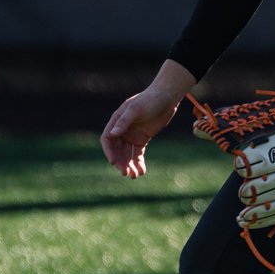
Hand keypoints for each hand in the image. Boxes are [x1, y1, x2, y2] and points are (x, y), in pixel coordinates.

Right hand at [101, 60, 195, 177]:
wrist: (167, 97)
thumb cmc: (150, 100)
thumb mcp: (137, 109)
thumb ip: (124, 121)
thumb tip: (113, 134)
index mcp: (117, 121)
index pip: (107, 139)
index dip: (109, 151)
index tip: (114, 162)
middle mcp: (122, 129)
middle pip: (117, 150)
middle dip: (120, 162)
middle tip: (126, 174)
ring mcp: (132, 135)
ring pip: (127, 154)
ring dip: (129, 165)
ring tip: (134, 176)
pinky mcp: (142, 138)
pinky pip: (138, 153)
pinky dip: (139, 162)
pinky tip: (142, 171)